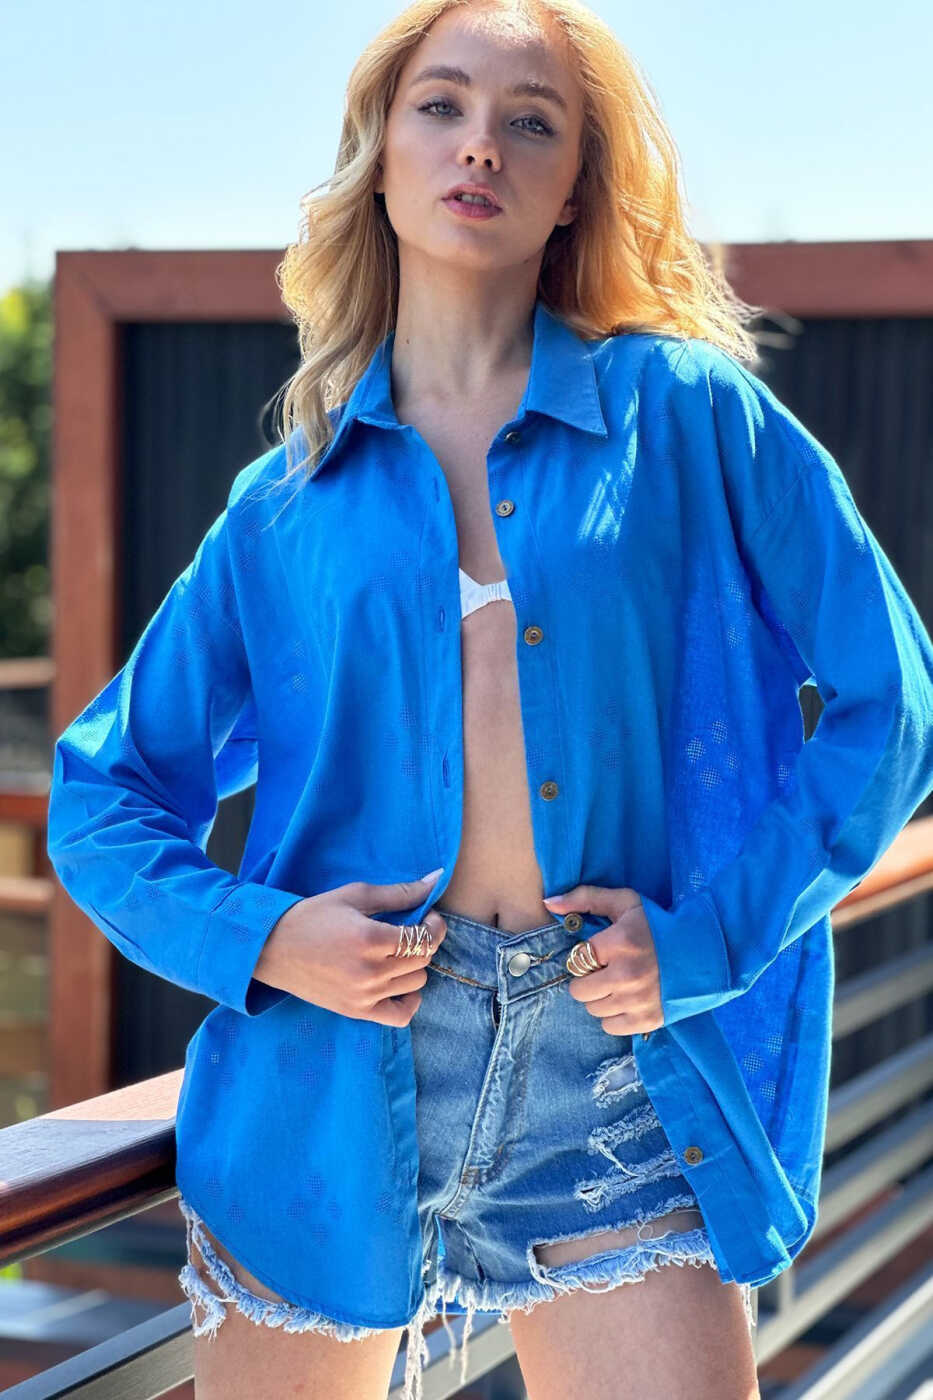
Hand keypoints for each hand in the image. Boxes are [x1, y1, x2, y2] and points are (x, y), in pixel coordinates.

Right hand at [252, 869, 447, 1026]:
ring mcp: (364, 996)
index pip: (425, 938)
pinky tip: (399, 984)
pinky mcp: (356, 1011)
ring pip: (416, 983)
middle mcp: (370, 972)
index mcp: (370, 939)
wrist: (272, 948)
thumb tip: (437, 880)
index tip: (427, 916)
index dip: (434, 925)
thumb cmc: (313, 916)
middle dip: (424, 941)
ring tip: (397, 952)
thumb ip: (399, 892)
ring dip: (414, 965)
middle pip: (423, 960)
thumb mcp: (355, 895)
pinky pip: (400, 1017)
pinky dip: (409, 1001)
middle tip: (410, 929)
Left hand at [542, 885, 663, 1036]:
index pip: (577, 959)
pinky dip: (614, 1016)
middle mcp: (627, 974)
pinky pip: (610, 1027)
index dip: (586, 956)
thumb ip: (585, 898)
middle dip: (588, 979)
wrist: (704, 951)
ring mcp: (638, 1000)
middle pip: (579, 990)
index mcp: (621, 942)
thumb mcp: (626, 902)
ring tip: (618, 983)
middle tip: (606, 970)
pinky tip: (627, 999)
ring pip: (593, 1009)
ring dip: (601, 997)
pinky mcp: (649, 1020)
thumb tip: (549, 902)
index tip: (601, 952)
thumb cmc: (658, 925)